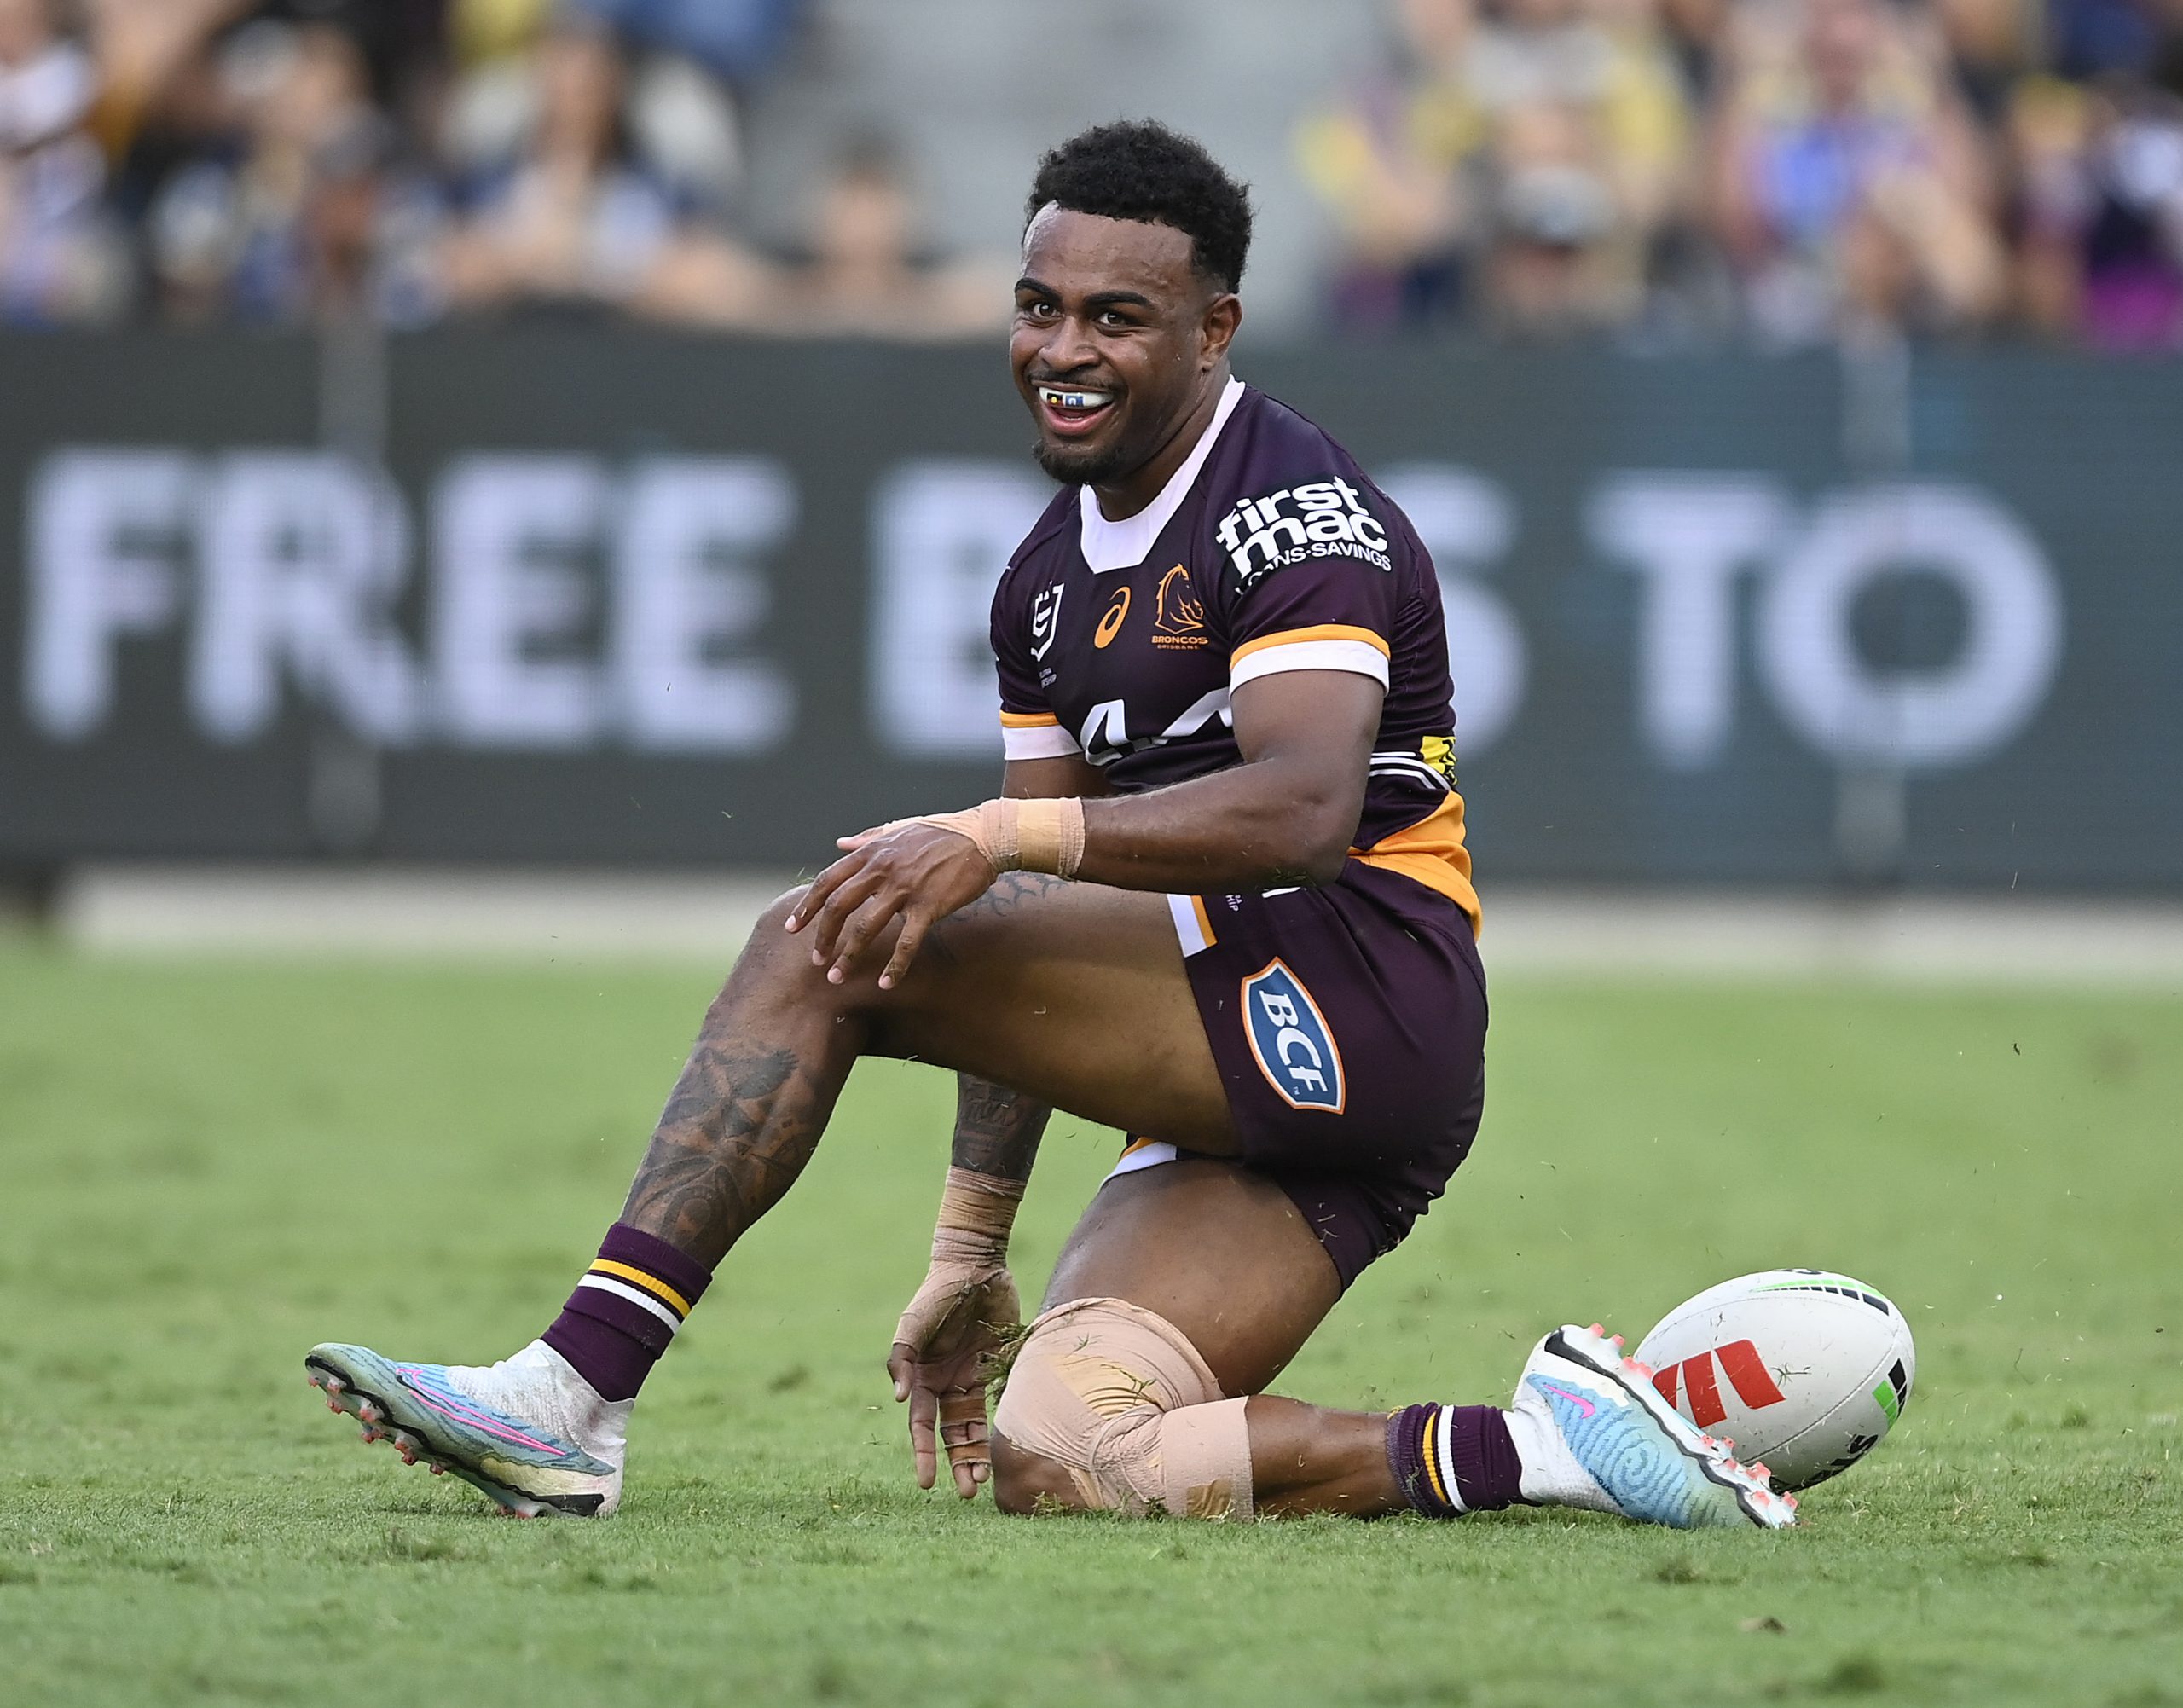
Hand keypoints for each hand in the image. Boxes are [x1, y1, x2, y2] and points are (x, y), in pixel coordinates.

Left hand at [785, 821, 995, 988]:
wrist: (982, 836)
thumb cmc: (942, 832)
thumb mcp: (900, 828)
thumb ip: (867, 838)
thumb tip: (839, 843)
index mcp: (872, 853)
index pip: (827, 881)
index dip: (807, 906)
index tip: (793, 927)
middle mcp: (882, 870)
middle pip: (838, 907)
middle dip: (822, 937)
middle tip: (816, 960)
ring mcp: (904, 889)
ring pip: (866, 929)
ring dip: (848, 956)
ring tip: (837, 976)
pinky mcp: (928, 907)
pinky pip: (906, 943)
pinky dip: (894, 967)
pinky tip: (885, 984)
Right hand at [885, 1258, 1020, 1498]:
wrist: (975, 1266)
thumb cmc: (937, 1294)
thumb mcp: (912, 1324)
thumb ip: (902, 1359)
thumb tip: (898, 1400)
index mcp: (921, 1376)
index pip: (921, 1425)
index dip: (923, 1454)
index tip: (928, 1484)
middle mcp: (944, 1383)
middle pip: (948, 1435)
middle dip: (956, 1464)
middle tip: (966, 1493)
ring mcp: (969, 1377)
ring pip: (972, 1428)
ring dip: (976, 1454)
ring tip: (983, 1481)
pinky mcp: (994, 1368)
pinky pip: (994, 1404)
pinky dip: (995, 1427)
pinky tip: (1001, 1450)